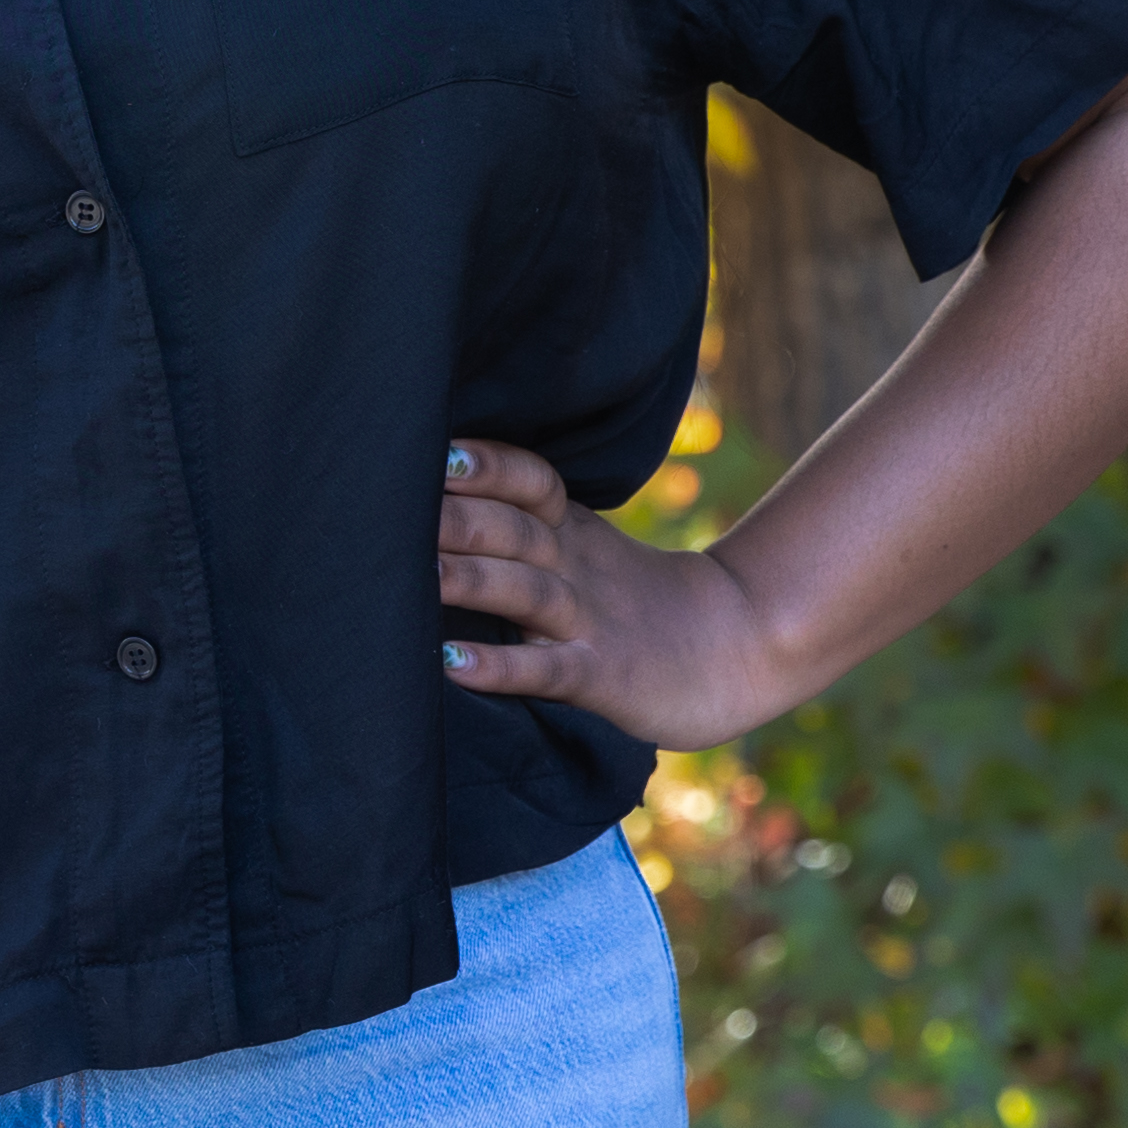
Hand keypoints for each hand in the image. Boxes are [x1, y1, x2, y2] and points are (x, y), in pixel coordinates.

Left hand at [431, 440, 800, 750]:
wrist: (740, 647)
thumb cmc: (639, 600)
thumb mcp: (588, 550)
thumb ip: (526, 528)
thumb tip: (433, 508)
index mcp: (572, 530)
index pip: (530, 480)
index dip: (485, 464)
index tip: (431, 450)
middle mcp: (577, 567)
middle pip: (514, 528)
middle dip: (455, 516)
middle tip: (388, 507)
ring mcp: (591, 621)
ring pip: (525, 590)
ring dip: (469, 579)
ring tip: (415, 576)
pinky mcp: (603, 677)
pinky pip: (547, 669)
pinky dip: (499, 666)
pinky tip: (451, 662)